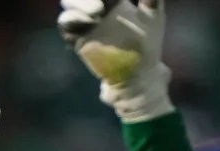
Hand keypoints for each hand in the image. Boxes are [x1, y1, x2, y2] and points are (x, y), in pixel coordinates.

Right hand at [56, 0, 173, 123]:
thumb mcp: (153, 18)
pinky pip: (66, 26)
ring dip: (77, 5)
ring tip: (96, 14)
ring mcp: (86, 23)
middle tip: (100, 8)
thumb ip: (150, 0)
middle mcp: (97, 8)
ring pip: (69, 6)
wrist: (136, 74)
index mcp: (114, 1)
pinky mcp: (78, 38)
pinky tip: (85, 24)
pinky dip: (70, 21)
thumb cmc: (146, 44)